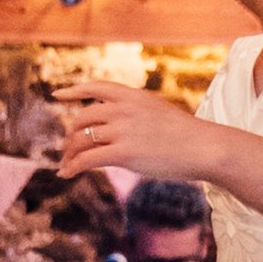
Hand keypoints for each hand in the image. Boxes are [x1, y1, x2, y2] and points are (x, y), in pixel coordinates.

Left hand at [60, 82, 206, 188]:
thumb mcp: (158, 113)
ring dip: (69, 154)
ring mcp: (122, 130)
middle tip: (68, 150)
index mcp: (133, 96)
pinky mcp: (123, 152)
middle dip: (71, 136)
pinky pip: (87, 159)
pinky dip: (72, 167)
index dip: (74, 91)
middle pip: (82, 118)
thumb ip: (135, 114)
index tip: (57, 96)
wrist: (205, 147)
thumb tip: (116, 129)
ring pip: (81, 140)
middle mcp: (123, 109)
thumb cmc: (187, 135)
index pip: (96, 87)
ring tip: (66, 165)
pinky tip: (67, 175)